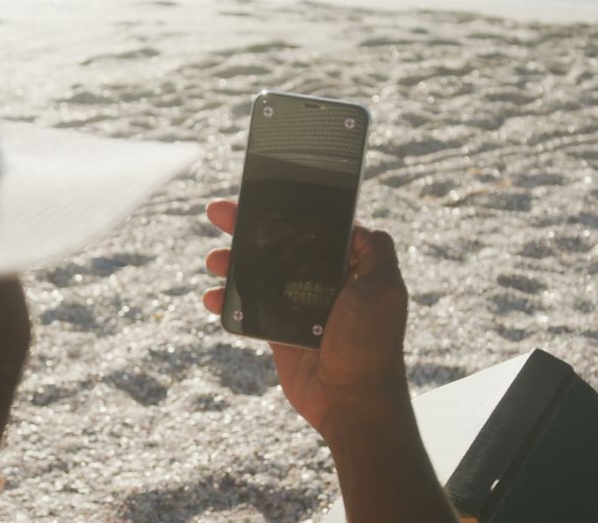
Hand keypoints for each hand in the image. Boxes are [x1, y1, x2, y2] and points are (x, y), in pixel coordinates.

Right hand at [202, 199, 410, 438]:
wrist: (352, 399)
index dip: (285, 212)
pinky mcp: (277, 333)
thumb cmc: (371, 344)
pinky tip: (212, 298)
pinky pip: (247, 309)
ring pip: (257, 274)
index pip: (312, 231)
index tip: (258, 197)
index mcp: (347, 268)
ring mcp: (297, 308)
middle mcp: (322, 283)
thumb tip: (357, 223)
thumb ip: (376, 250)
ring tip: (213, 260)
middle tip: (218, 213)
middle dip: (247, 230)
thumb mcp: (385, 289)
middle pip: (278, 247)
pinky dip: (226, 302)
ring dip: (231, 263)